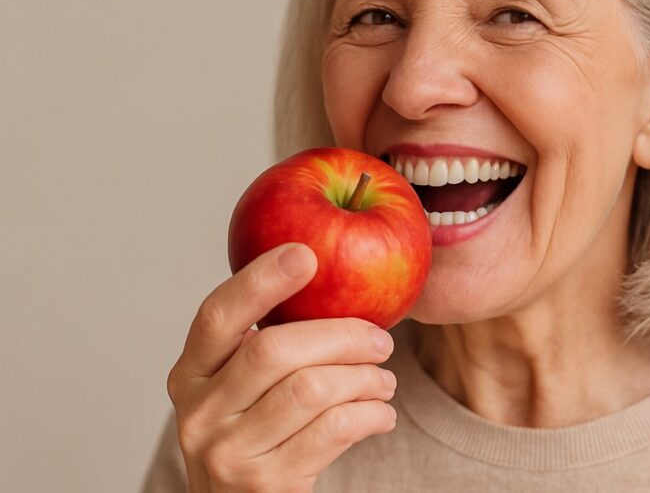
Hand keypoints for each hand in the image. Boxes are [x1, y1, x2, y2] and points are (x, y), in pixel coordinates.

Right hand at [165, 243, 397, 492]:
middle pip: (274, 349)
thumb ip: (268, 342)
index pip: (218, 315)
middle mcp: (198, 413)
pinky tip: (380, 413)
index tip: (305, 254)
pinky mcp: (264, 484)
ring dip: (364, 378)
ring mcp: (227, 452)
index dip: (260, 281)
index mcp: (190, 374)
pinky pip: (334, 430)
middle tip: (381, 339)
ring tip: (384, 381)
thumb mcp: (243, 390)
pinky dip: (370, 414)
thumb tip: (327, 269)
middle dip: (341, 335)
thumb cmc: (259, 436)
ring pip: (312, 388)